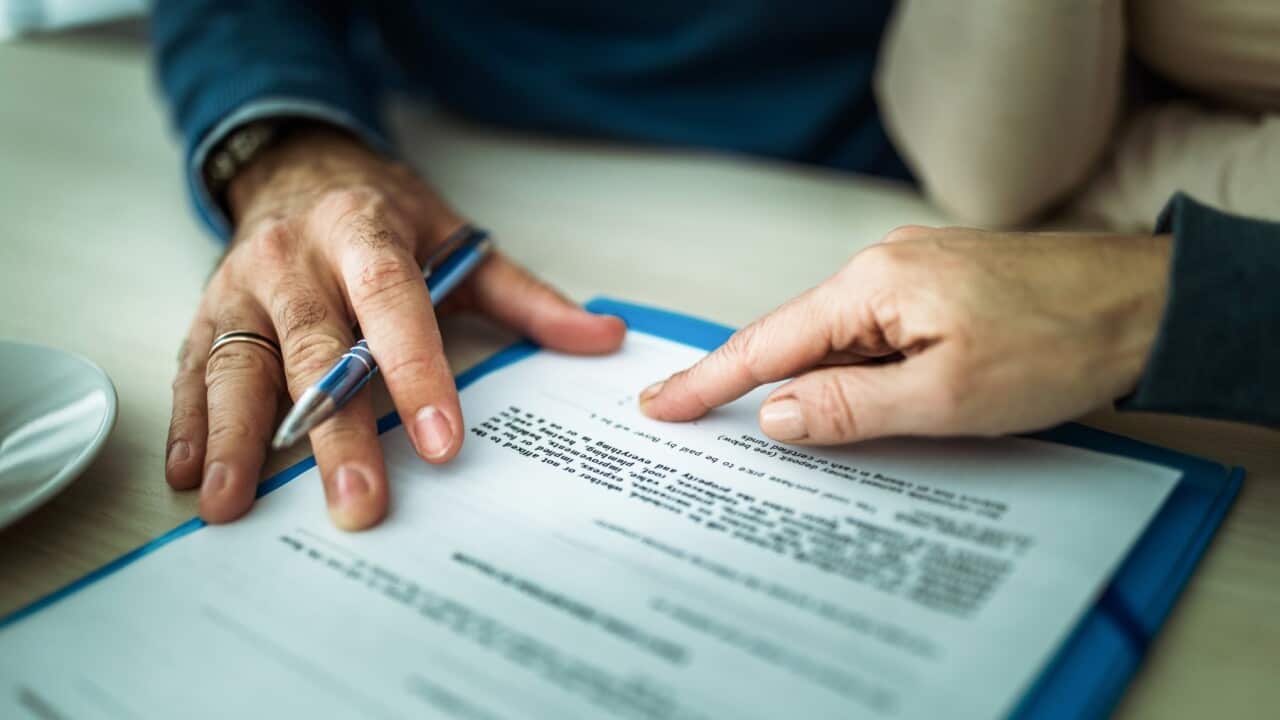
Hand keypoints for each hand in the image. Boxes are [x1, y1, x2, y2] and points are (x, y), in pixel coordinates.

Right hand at [166, 126, 625, 528]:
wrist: (300, 166)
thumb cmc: (385, 215)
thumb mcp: (457, 239)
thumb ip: (525, 295)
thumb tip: (602, 338)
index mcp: (364, 232)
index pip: (393, 302)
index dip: (416, 370)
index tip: (441, 441)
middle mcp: (295, 258)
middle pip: (314, 349)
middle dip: (334, 430)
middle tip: (358, 500)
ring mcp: (242, 286)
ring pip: (239, 365)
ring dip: (238, 439)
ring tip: (235, 506)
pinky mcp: (208, 312)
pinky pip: (194, 369)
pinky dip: (191, 423)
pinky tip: (192, 475)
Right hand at [639, 225, 1171, 442]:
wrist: (1147, 304)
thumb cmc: (1059, 342)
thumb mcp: (947, 394)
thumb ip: (851, 407)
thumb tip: (775, 416)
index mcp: (872, 285)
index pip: (767, 342)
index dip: (708, 380)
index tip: (658, 404)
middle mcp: (881, 270)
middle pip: (794, 339)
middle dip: (743, 384)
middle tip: (684, 416)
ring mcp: (910, 278)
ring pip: (836, 343)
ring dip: (808, 387)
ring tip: (777, 432)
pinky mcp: (937, 293)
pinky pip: (872, 339)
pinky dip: (850, 376)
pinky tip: (847, 406)